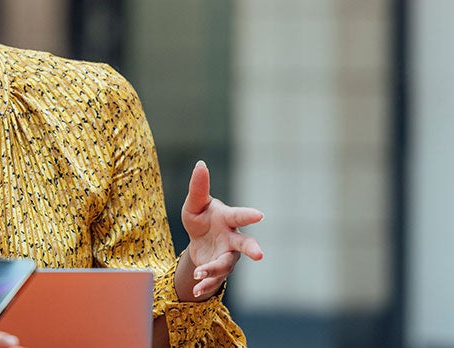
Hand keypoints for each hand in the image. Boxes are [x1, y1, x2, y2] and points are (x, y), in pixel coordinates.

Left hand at [179, 160, 263, 299]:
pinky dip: (206, 285)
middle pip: (244, 244)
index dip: (248, 215)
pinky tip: (197, 290)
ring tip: (200, 273)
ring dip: (213, 270)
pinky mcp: (219, 270)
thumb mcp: (194, 204)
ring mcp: (227, 256)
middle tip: (259, 255)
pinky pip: (215, 280)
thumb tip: (200, 164)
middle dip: (252, 249)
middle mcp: (232, 239)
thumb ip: (198, 187)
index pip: (239, 216)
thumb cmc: (201, 218)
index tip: (260, 215)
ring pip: (226, 265)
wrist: (198, 241)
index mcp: (227, 219)